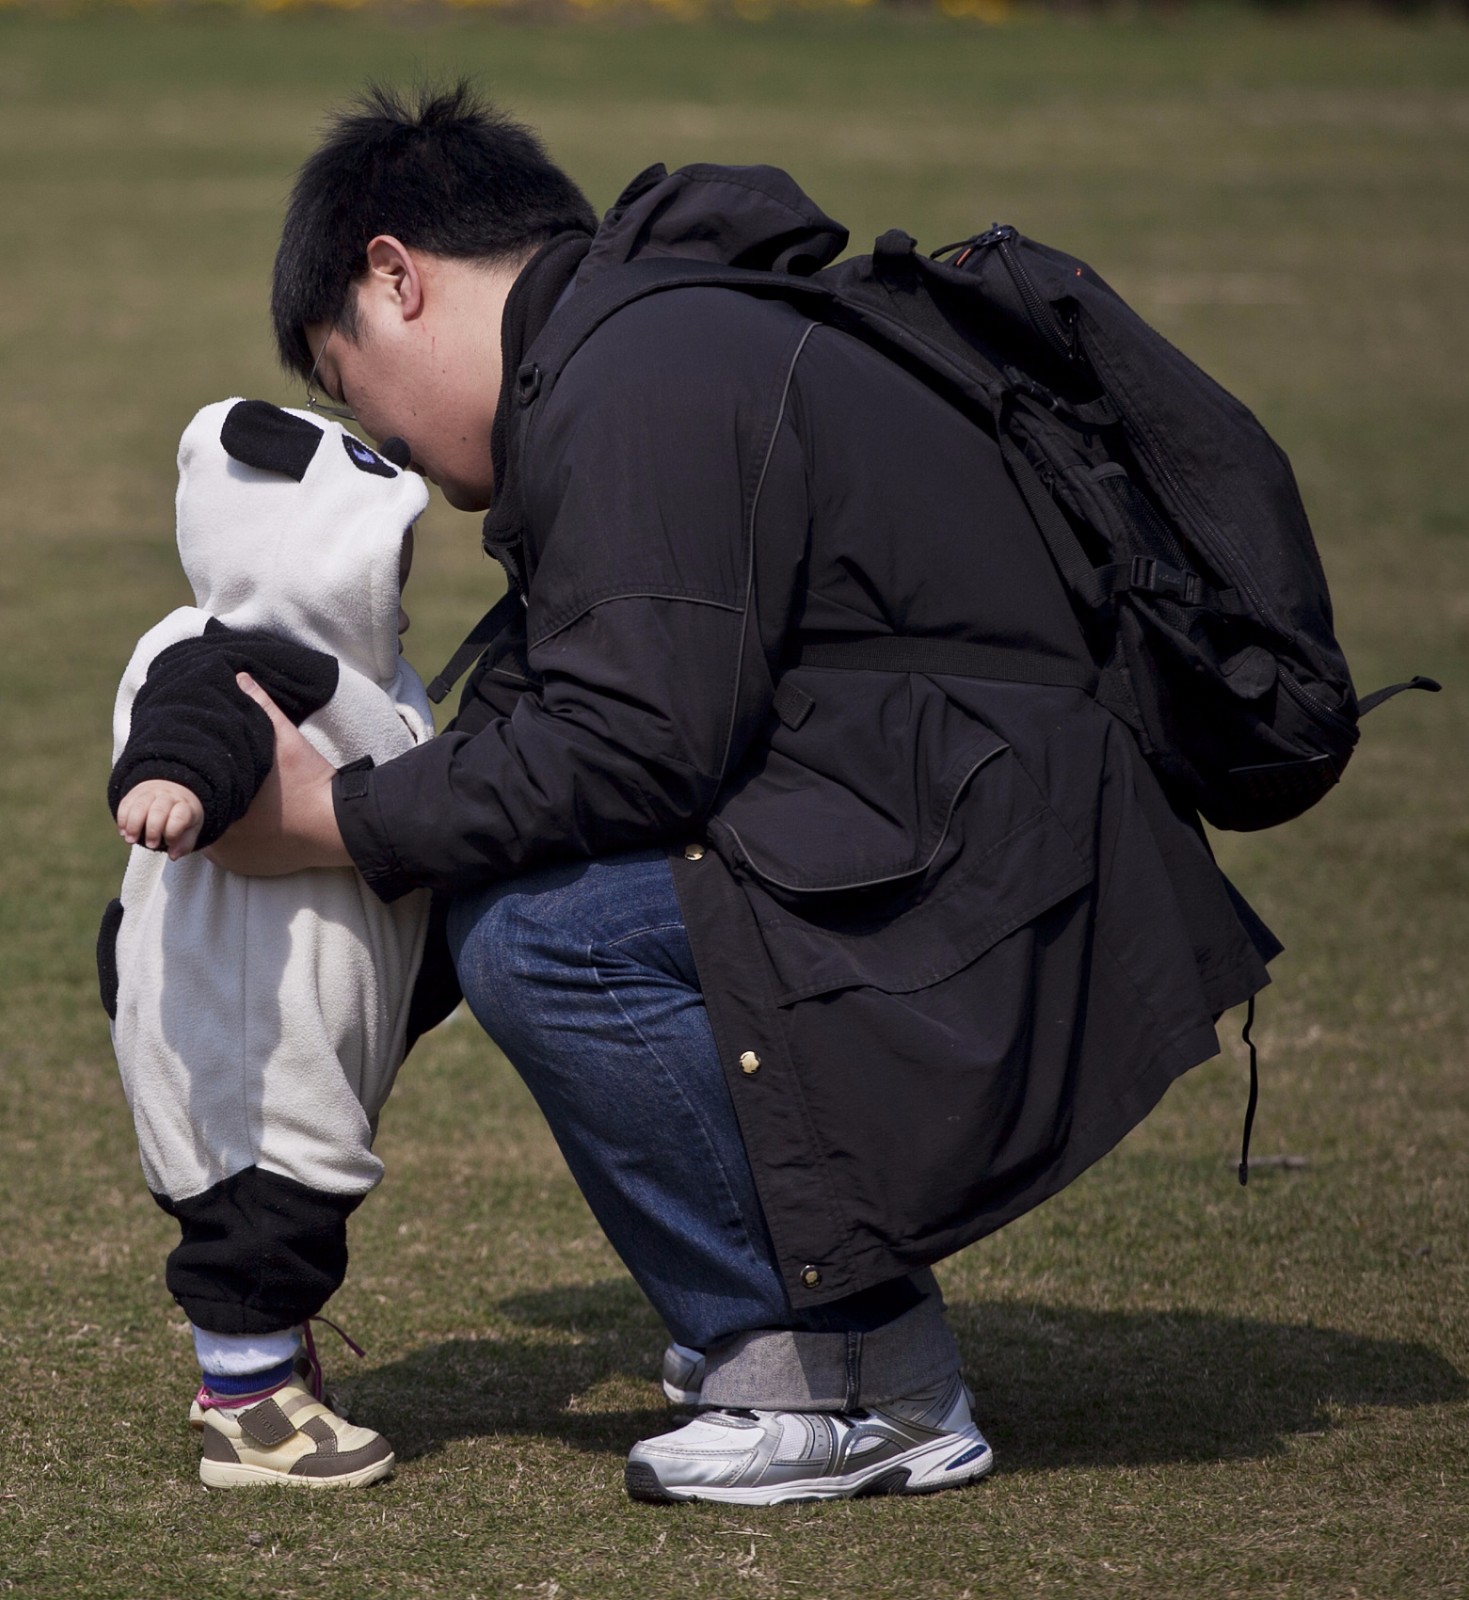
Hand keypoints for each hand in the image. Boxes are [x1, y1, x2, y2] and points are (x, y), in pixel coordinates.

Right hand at [116, 779, 204, 859]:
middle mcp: (168, 796)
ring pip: (140, 805)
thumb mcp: (191, 829)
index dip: (172, 833)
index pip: (179, 817)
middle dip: (152, 830)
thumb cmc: (182, 817)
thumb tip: (173, 855)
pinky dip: (122, 819)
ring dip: (133, 825)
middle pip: (159, 810)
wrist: (172, 792)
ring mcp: (151, 792)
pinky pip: (126, 803)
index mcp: (185, 806)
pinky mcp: (135, 793)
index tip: (169, 843)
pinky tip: (123, 831)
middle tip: (151, 845)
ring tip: (130, 840)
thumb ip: (184, 844)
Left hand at [202, 673, 352, 875]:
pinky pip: (232, 858)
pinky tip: (249, 829)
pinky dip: (236, 846)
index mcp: (223, 804)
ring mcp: (237, 859)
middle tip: (223, 791)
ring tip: (235, 810)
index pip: (193, 797)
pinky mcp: (252, 870)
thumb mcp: (286, 741)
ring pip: (214, 841)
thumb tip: (241, 677)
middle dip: (208, 806)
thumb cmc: (308, 783)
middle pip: (201, 819)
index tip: (210, 776)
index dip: (199, 785)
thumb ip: (261, 707)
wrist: (338, 826)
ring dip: (220, 827)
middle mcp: (222, 838)